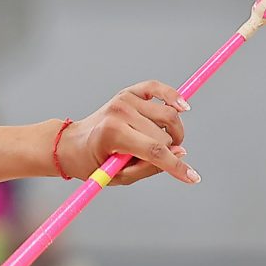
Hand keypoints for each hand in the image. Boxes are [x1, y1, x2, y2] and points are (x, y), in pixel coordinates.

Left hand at [59, 81, 195, 185]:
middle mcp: (119, 112)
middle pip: (164, 136)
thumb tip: (180, 153)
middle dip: (166, 152)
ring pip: (169, 117)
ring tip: (157, 143)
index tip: (193, 178)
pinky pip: (157, 88)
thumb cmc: (92, 162)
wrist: (72, 144)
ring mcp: (124, 100)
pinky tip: (183, 106)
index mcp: (112, 134)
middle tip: (151, 159)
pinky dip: (173, 96)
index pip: (154, 150)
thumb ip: (149, 167)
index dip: (176, 166)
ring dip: (172, 133)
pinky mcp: (128, 93)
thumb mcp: (116, 176)